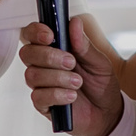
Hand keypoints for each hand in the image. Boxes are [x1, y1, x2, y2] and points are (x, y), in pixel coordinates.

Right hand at [20, 15, 123, 135]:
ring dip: (57, 77)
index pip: (32, 34)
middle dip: (49, 56)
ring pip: (33, 75)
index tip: (50, 35)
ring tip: (78, 82)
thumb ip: (84, 44)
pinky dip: (57, 94)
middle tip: (71, 62)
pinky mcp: (42, 104)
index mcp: (53, 49)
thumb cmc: (100, 84)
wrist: (107, 113)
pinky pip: (38, 96)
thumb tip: (74, 22)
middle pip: (27, 53)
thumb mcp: (98, 62)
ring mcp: (40, 85)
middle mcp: (43, 65)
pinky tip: (72, 97)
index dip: (36, 31)